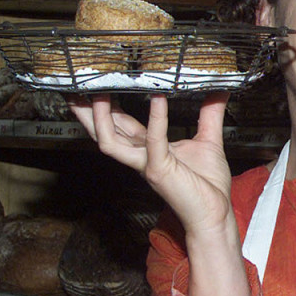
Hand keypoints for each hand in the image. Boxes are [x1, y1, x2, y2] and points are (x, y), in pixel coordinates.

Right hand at [68, 92, 233, 235]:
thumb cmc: (208, 184)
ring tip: (99, 93)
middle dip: (87, 111)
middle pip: (104, 131)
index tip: (98, 84)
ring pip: (110, 141)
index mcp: (148, 149)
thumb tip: (220, 89)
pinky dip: (156, 119)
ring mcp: (147, 164)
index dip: (106, 106)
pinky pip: (154, 141)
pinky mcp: (160, 169)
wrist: (216, 212)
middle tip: (75, 87)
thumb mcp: (209, 140)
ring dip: (100, 118)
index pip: (120, 124)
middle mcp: (141, 157)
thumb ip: (210, 114)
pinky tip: (158, 98)